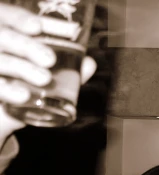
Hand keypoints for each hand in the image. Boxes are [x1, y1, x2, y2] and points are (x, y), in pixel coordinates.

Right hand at [0, 5, 96, 134]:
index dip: (20, 18)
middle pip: (3, 36)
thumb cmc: (22, 88)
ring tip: (45, 79)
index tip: (37, 27)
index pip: (7, 17)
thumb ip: (66, 70)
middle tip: (49, 60)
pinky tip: (23, 97)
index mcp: (5, 35)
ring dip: (22, 68)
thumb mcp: (44, 76)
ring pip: (1, 61)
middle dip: (26, 45)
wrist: (3, 113)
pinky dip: (8, 90)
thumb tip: (89, 63)